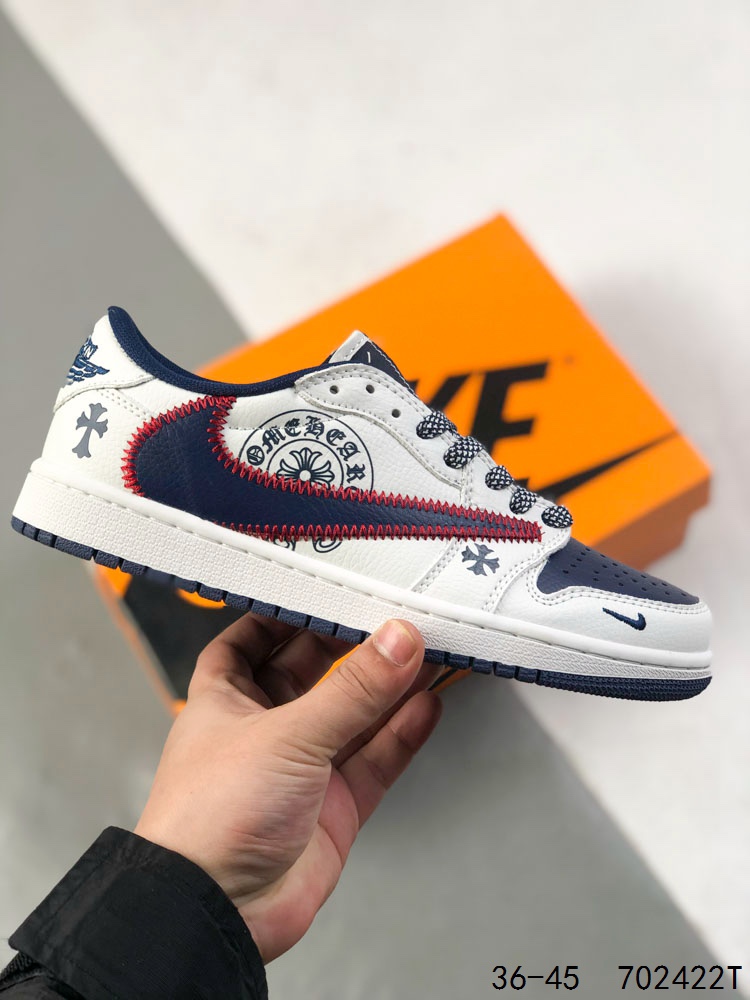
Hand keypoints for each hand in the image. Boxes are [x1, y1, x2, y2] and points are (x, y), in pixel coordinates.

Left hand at [134, 614, 441, 961]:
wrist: (218, 913)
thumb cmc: (209, 821)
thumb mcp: (286, 734)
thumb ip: (350, 690)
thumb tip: (395, 642)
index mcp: (227, 701)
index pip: (253, 641)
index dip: (286, 614)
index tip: (326, 589)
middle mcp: (264, 730)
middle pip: (314, 673)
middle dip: (354, 647)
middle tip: (397, 618)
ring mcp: (302, 770)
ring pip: (354, 716)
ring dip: (390, 687)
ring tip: (428, 651)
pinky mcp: (334, 808)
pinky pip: (375, 759)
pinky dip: (402, 733)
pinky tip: (426, 705)